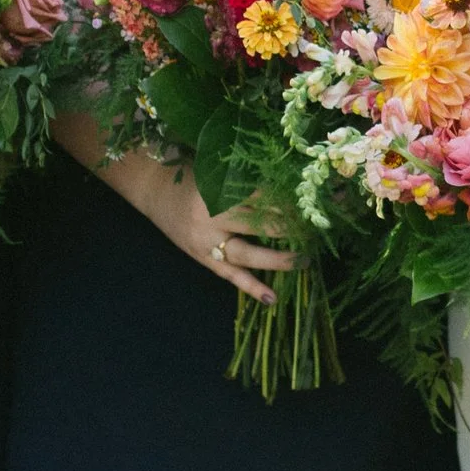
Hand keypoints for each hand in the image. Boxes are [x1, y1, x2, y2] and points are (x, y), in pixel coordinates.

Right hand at [141, 173, 299, 302]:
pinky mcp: (202, 257)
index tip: (313, 205)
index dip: (289, 202)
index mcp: (221, 188)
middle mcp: (214, 215)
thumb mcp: (220, 172)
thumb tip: (291, 188)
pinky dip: (251, 287)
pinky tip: (271, 298)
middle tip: (315, 232)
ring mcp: (207, 240)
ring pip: (247, 253)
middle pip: (258, 224)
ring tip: (303, 261)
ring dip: (277, 259)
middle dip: (289, 229)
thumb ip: (249, 181)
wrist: (153, 190)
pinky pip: (230, 275)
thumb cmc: (193, 177)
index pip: (263, 196)